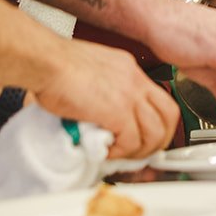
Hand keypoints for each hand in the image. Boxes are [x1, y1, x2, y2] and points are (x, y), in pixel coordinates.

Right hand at [32, 41, 178, 158]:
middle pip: (168, 116)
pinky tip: (105, 151)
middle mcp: (134, 79)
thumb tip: (99, 115)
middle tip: (142, 152)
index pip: (158, 98)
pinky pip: (131, 142)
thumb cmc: (55, 65)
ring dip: (139, 151)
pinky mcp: (118, 111)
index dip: (158, 122)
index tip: (148, 136)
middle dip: (159, 140)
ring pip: (155, 133)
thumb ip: (102, 91)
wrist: (46, 61)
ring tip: (121, 154)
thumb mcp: (90, 71)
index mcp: (128, 69)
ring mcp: (129, 95)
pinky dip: (120, 152)